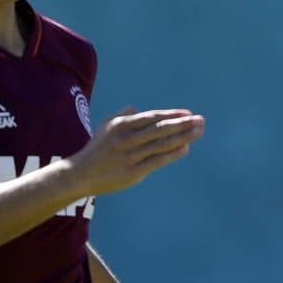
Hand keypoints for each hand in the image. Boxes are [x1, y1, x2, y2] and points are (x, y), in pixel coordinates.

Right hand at [67, 108, 204, 196]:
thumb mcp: (106, 127)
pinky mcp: (134, 171)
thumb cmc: (97, 149)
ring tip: (198, 132)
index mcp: (122, 124)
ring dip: (183, 137)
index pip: (153, 117)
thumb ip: (123, 117)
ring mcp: (131, 155)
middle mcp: (127, 138)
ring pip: (162, 144)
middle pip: (161, 129)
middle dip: (183, 124)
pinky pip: (157, 160)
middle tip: (201, 121)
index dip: (172, 115)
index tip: (188, 114)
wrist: (81, 174)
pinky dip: (173, 153)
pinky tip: (185, 148)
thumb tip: (136, 108)